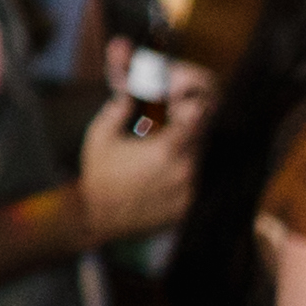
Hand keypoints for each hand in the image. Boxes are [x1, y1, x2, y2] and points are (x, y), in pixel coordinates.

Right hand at [82, 62, 209, 240]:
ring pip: (203, 160)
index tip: (189, 101)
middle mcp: (185, 171)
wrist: (100, 216)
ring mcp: (190, 192)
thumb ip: (119, 108)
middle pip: (206, 138)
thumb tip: (132, 89)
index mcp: (166, 150)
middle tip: (177, 122)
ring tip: (168, 148)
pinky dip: (189, 171)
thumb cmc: (99, 172)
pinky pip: (198, 182)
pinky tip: (168, 170)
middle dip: (194, 127)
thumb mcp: (102, 134)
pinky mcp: (190, 207)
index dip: (196, 106)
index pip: (199, 119)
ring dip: (192, 149)